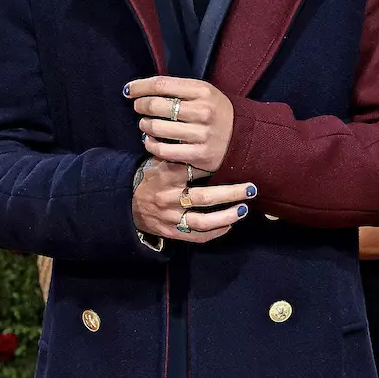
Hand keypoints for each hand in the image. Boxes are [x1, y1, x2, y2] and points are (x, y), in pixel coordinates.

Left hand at [128, 76, 234, 173]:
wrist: (241, 138)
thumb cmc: (215, 112)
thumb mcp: (203, 93)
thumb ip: (177, 89)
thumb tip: (139, 89)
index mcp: (203, 91)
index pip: (162, 84)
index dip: (140, 87)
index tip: (129, 90)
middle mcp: (203, 111)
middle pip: (157, 105)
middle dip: (141, 106)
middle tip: (139, 108)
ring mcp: (201, 134)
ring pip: (157, 128)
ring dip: (145, 126)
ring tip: (146, 125)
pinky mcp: (199, 155)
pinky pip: (164, 150)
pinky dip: (151, 144)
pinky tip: (150, 140)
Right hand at [133, 160, 255, 244]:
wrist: (127, 205)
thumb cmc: (150, 179)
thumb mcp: (159, 162)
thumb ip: (179, 154)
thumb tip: (203, 141)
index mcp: (166, 176)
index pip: (194, 170)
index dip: (215, 168)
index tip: (235, 164)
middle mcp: (169, 198)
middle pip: (204, 197)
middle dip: (231, 193)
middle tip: (251, 188)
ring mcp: (170, 217)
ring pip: (202, 221)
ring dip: (226, 216)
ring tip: (243, 209)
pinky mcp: (172, 232)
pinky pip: (196, 236)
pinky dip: (215, 232)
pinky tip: (229, 225)